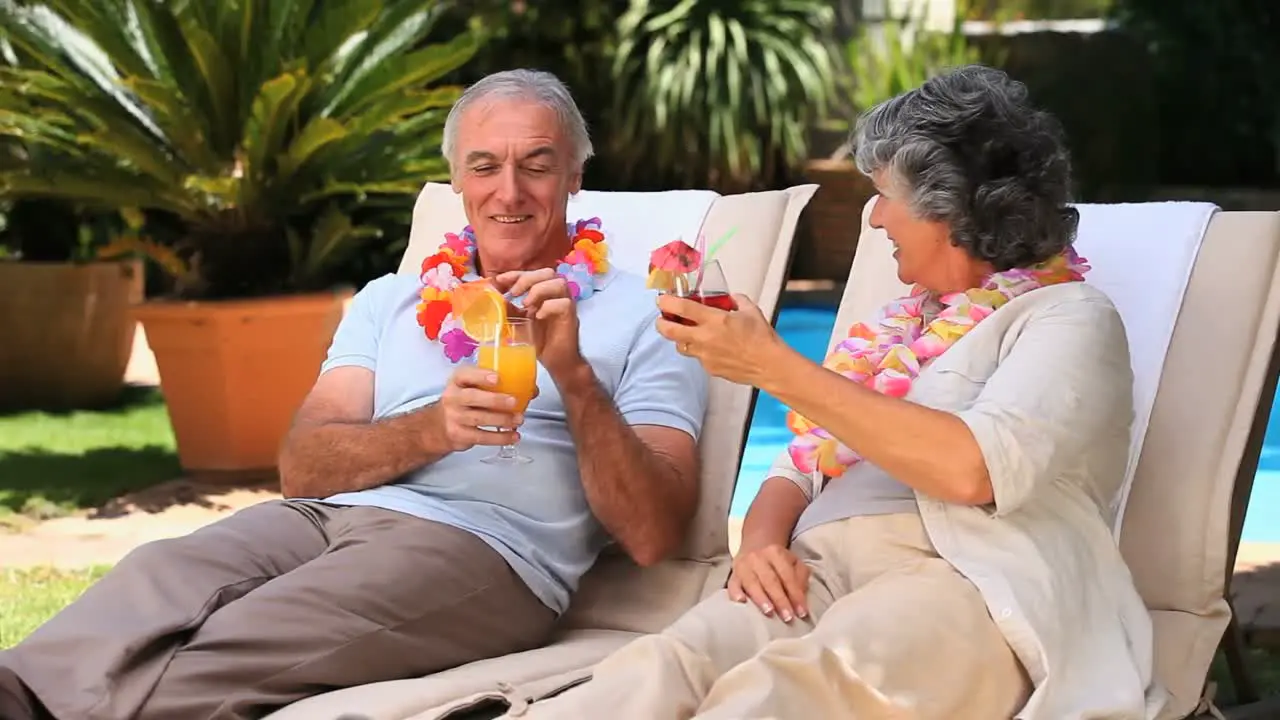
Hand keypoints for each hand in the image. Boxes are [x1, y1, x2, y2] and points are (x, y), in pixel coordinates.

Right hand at [435, 366, 524, 451]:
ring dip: (502, 419)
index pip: (465, 374)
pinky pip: (481, 437)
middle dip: (495, 400)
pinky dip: (500, 437)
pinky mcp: (460, 435)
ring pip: (479, 418)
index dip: (481, 375)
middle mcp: (453, 397)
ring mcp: (454, 417)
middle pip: (472, 397)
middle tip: (514, 401)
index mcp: (457, 380)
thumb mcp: (473, 387)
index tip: (498, 378)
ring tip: (518, 419)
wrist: (440, 425)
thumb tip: (532, 390)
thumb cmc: (464, 401)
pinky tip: (513, 436)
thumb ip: (497, 385)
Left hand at [494, 268, 583, 376]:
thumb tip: (493, 296)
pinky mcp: (571, 317)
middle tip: (515, 293)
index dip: (515, 273)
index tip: (500, 280)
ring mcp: (565, 304)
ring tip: (526, 305)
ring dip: (539, 290)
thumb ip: (509, 308)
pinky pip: (564, 303)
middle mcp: (556, 295)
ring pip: (559, 283)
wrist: (556, 361)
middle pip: (548, 272)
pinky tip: (538, 317)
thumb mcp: (518, 322)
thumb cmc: (539, 340)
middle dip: (528, 278)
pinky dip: (549, 307)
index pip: (531, 273)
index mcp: (544, 292)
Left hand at [655, 293, 785, 386]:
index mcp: (714, 320)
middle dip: (661, 323)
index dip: (667, 302)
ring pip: (681, 346)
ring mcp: (704, 355)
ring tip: (686, 334)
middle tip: (661, 319)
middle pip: (670, 331)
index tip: (661, 300)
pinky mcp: (709, 368)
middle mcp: (704, 338)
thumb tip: (729, 298)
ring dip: (680, 339)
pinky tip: (710, 348)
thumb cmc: (761, 338)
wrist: (768, 365)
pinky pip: (697, 358)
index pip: (682, 308)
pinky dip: (699, 351)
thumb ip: (736, 300)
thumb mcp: (750, 310)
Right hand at [728, 543, 810, 621]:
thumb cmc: (777, 563)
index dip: (796, 595)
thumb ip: (800, 577)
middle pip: (770, 580)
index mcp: (776, 553)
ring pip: (752, 583)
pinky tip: (741, 601)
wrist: (754, 549)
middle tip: (787, 617)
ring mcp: (743, 566)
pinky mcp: (733, 576)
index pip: (787, 576)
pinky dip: (736, 593)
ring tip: (769, 612)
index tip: (802, 612)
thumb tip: (801, 597)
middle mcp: (758, 558)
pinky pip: (732, 585)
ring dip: (761, 598)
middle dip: (780, 600)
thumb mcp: (793, 563)